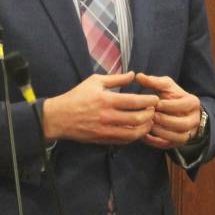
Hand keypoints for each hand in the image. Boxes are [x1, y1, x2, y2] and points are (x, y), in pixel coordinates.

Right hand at [42, 71, 158, 144]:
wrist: (59, 117)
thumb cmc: (77, 96)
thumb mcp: (94, 81)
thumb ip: (116, 78)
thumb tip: (133, 74)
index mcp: (106, 100)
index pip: (134, 102)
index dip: (148, 101)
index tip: (155, 99)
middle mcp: (107, 116)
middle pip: (137, 119)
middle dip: (150, 115)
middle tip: (154, 110)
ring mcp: (105, 130)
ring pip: (133, 134)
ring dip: (145, 128)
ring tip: (149, 121)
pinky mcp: (103, 140)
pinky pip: (124, 141)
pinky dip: (134, 136)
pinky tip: (138, 129)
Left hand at [135, 73, 200, 149]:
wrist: (181, 112)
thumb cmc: (172, 96)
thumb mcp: (166, 86)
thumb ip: (153, 81)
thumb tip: (138, 76)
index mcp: (192, 103)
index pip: (182, 105)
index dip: (168, 105)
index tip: (155, 103)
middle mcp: (193, 119)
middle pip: (182, 124)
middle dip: (165, 120)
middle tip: (151, 116)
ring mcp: (187, 133)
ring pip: (178, 137)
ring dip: (162, 132)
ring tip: (148, 125)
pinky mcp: (177, 143)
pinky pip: (168, 145)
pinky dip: (156, 142)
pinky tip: (144, 135)